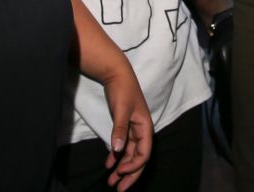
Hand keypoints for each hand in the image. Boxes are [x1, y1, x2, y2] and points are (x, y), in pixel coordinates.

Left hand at [102, 66, 152, 189]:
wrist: (116, 73)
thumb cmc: (122, 90)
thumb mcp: (121, 109)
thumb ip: (119, 130)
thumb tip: (118, 150)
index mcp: (145, 127)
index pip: (144, 154)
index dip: (133, 166)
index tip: (119, 172)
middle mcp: (141, 131)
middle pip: (138, 158)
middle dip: (129, 174)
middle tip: (117, 188)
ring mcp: (133, 129)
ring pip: (130, 154)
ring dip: (121, 168)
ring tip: (110, 182)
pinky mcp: (124, 127)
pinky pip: (123, 147)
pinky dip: (116, 157)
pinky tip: (108, 165)